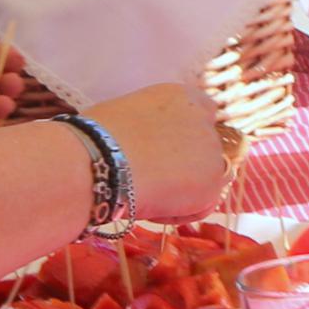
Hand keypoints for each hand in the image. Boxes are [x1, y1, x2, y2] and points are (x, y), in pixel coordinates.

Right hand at [93, 78, 230, 219]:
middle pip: (209, 148)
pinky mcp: (213, 181)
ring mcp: (211, 149)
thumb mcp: (128, 115)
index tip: (174, 154)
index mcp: (181, 96)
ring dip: (187, 190)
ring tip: (149, 195)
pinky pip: (204, 204)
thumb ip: (153, 126)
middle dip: (191, 166)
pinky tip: (153, 208)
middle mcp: (202, 118)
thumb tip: (150, 146)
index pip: (206, 114)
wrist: (98, 160)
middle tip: (160, 181)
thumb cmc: (96, 140)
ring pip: (210, 178)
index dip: (190, 138)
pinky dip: (181, 212)